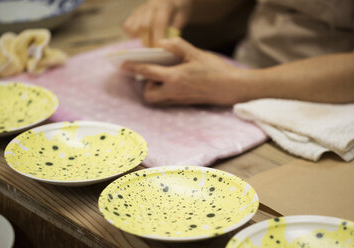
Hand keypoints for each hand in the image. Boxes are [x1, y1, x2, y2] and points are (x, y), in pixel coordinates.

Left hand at [122, 38, 246, 105]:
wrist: (230, 88)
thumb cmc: (215, 70)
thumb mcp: (197, 54)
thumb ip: (177, 47)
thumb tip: (161, 43)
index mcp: (175, 78)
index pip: (148, 72)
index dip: (133, 67)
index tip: (122, 64)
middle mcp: (174, 92)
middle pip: (149, 94)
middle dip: (145, 85)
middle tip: (152, 74)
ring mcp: (179, 99)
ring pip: (157, 100)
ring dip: (154, 90)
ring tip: (162, 78)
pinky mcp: (184, 103)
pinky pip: (167, 101)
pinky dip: (164, 93)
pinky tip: (172, 82)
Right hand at [123, 0, 190, 46]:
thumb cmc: (179, 9)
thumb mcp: (182, 17)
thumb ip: (175, 29)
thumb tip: (167, 43)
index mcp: (164, 5)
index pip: (158, 23)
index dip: (158, 38)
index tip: (159, 49)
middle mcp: (150, 5)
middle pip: (144, 26)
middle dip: (148, 41)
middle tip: (153, 51)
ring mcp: (140, 9)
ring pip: (133, 26)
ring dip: (139, 39)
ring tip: (147, 45)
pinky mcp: (134, 13)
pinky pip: (127, 26)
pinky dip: (132, 35)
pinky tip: (140, 39)